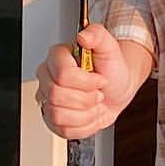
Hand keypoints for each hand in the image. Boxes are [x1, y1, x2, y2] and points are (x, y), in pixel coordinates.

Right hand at [34, 22, 153, 138]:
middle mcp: (48, 78)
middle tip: (97, 92)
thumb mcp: (110, 48)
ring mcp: (47, 99)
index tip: (99, 79)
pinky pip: (62, 130)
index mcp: (57, 58)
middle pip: (57, 96)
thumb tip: (84, 36)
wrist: (116, 89)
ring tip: (93, 103)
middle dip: (87, 98)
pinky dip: (83, 126)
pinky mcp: (51, 119)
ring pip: (58, 115)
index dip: (86, 81)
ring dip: (85, 113)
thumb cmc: (111, 69)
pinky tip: (88, 114)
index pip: (62, 74)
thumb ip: (98, 35)